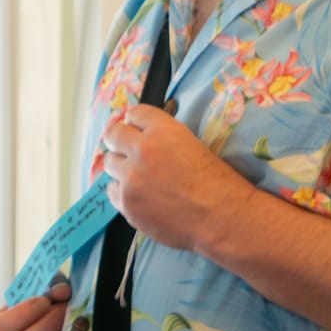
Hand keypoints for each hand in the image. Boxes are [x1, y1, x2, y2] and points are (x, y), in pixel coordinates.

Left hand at [99, 101, 255, 252]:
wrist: (221, 218)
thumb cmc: (217, 183)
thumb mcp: (194, 145)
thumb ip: (166, 138)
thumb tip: (148, 136)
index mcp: (163, 130)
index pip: (135, 113)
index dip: (135, 121)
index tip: (136, 128)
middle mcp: (142, 150)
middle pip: (113, 134)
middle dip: (119, 139)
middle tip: (125, 148)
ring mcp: (131, 178)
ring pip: (109, 162)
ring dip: (120, 166)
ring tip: (136, 175)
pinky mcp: (126, 203)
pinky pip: (112, 190)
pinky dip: (122, 192)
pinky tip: (139, 196)